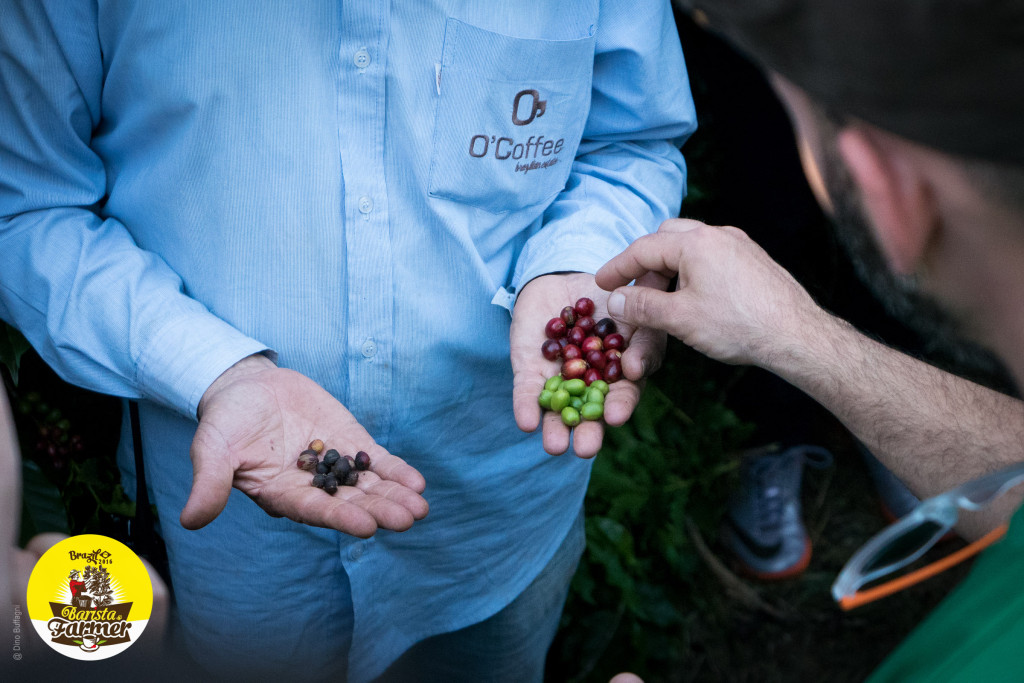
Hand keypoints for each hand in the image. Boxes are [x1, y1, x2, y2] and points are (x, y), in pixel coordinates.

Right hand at [181, 355, 428, 536]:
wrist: (248, 387)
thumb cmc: (226, 421)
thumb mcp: (211, 448)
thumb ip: (208, 482)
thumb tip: (190, 521)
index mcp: (282, 494)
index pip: (314, 511)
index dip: (340, 518)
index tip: (366, 527)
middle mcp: (313, 487)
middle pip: (350, 503)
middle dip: (379, 510)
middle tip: (408, 519)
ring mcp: (334, 465)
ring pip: (368, 486)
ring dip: (394, 496)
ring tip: (420, 508)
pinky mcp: (350, 442)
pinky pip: (376, 461)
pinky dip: (396, 471)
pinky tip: (417, 483)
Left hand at [510, 272, 666, 457]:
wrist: (567, 278)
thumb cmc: (611, 299)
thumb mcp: (634, 315)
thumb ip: (642, 340)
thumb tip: (634, 368)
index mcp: (618, 377)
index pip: (621, 396)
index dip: (620, 406)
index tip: (616, 417)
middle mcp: (588, 386)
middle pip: (589, 414)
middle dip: (587, 433)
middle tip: (585, 449)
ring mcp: (558, 380)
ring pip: (558, 410)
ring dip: (556, 429)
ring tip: (554, 446)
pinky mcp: (529, 370)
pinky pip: (528, 391)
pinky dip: (526, 406)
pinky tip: (527, 422)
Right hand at [595, 219, 825, 367]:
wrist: (796, 336)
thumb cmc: (738, 326)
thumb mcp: (679, 318)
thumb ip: (642, 306)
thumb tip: (614, 300)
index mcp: (695, 242)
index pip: (643, 248)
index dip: (617, 267)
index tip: (601, 283)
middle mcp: (718, 234)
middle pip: (667, 238)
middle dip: (644, 263)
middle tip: (631, 291)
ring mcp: (739, 245)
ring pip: (691, 246)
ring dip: (669, 267)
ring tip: (660, 298)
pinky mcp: (753, 260)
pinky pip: (712, 256)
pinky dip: (692, 271)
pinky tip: (692, 298)